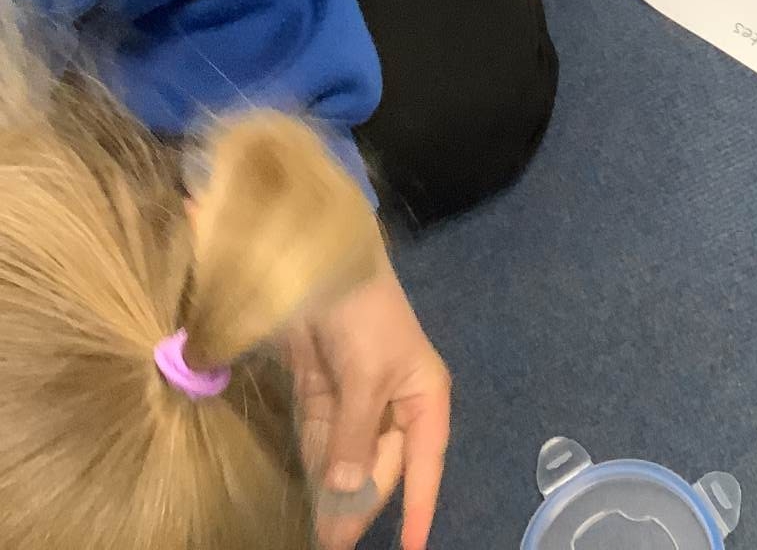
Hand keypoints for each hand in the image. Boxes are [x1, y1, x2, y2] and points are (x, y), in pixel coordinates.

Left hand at [289, 258, 450, 549]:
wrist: (321, 260)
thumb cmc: (366, 312)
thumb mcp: (368, 373)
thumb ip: (357, 435)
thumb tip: (349, 492)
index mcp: (423, 396)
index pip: (424, 464)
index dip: (418, 508)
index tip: (412, 549)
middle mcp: (394, 404)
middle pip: (379, 468)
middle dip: (357, 505)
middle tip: (330, 544)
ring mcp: (356, 400)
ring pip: (347, 460)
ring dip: (332, 495)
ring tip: (316, 537)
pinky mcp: (323, 393)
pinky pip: (321, 441)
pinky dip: (313, 468)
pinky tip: (306, 498)